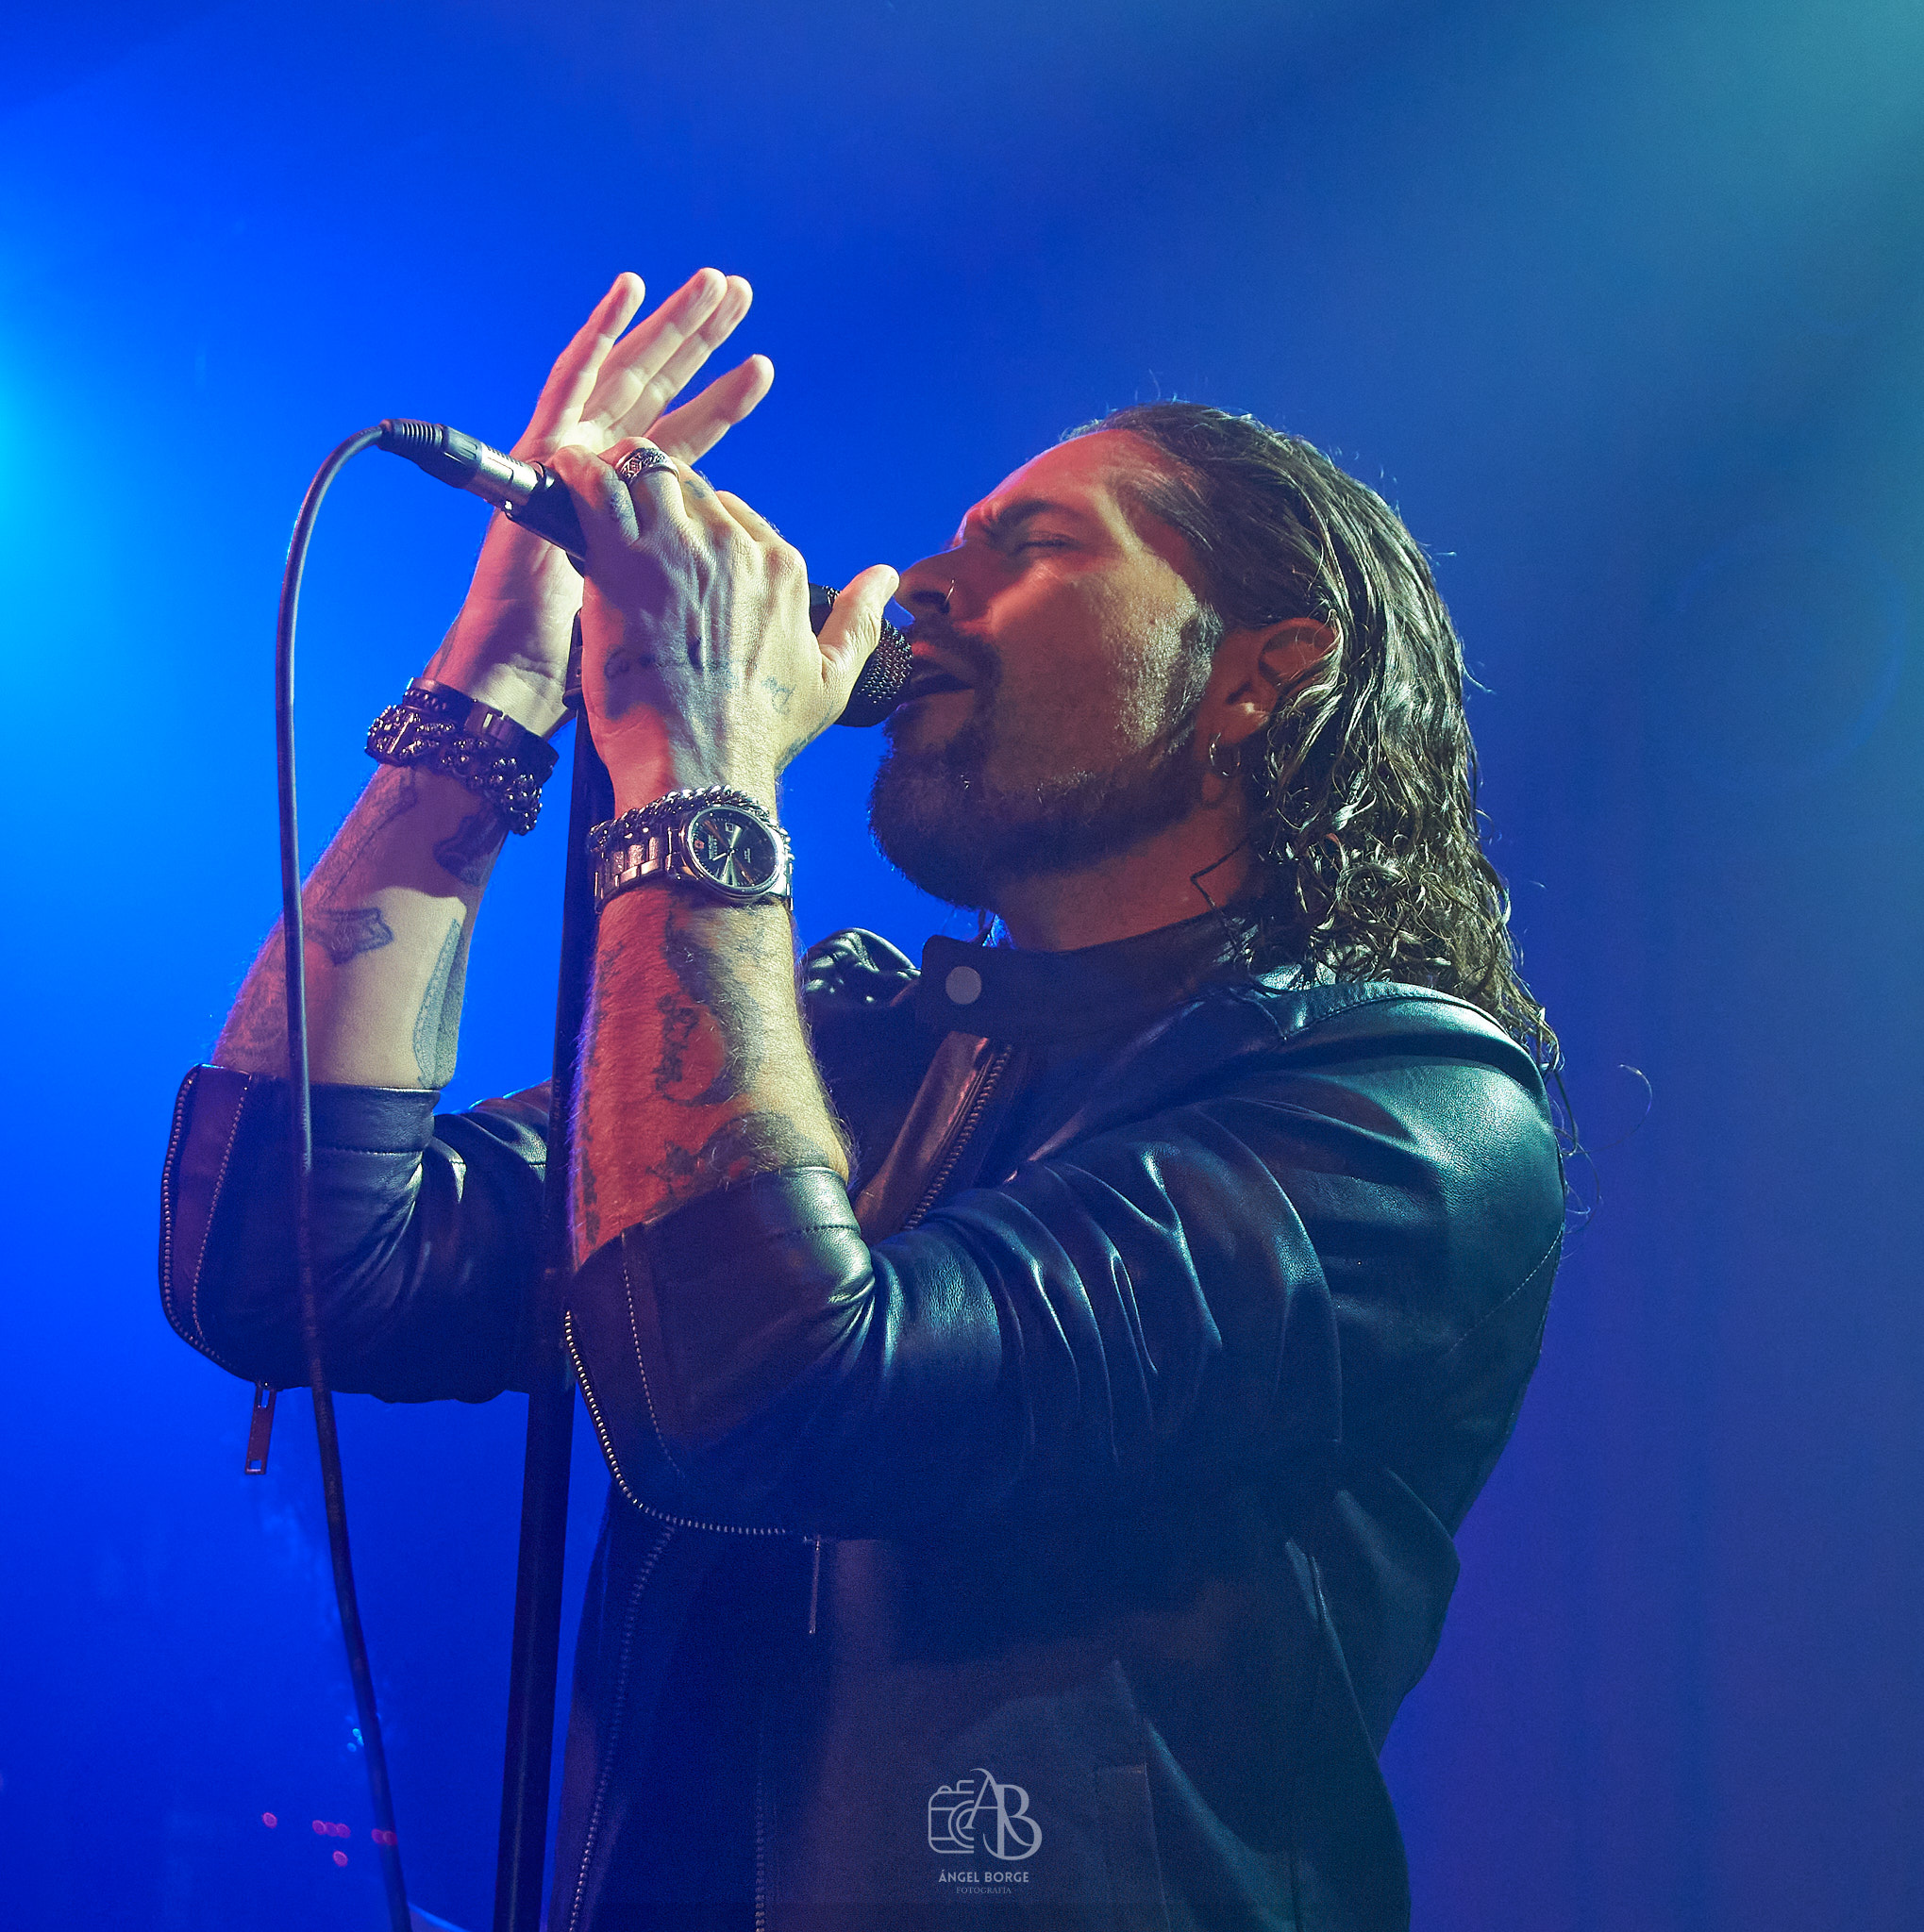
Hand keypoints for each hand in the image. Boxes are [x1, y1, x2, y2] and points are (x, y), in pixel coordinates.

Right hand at [424, 269, 774, 733]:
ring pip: (626, 375)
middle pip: (660, 391)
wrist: (529, 674)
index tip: (762, 366)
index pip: (687, 437)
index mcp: (638, 507)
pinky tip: (628, 293)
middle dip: (699, 342)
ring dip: (666, 327)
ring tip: (710, 284)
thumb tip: (752, 574)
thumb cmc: (600, 663)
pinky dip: (600, 337)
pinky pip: (571, 384)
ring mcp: (569, 458)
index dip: (723, 401)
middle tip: (740, 292)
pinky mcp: (540, 455)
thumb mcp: (671, 611)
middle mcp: (602, 471)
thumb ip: (705, 580)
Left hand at [546, 441, 897, 813]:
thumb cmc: (758, 735)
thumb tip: (887, 578)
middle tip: (621, 520)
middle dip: (652, 492)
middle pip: (685, 483)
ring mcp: (677, 549)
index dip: (697, 523)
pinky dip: (579, 475)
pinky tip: (567, 479)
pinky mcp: (622, 561)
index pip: (733, 510)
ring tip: (588, 495)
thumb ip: (859, 620)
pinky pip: (597, 489)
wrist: (699, 768)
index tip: (671, 548)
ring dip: (614, 476)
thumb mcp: (831, 680)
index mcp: (778, 567)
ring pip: (643, 473)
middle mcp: (732, 546)